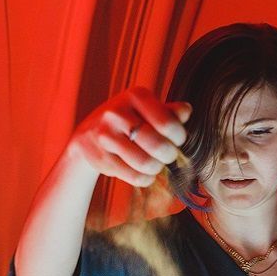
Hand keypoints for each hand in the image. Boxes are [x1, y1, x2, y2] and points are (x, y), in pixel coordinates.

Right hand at [68, 86, 190, 187]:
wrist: (89, 134)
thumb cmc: (129, 121)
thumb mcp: (148, 110)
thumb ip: (169, 112)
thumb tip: (187, 110)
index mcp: (135, 96)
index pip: (167, 123)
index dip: (179, 137)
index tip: (177, 140)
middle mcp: (117, 113)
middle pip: (157, 145)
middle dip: (169, 155)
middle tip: (168, 156)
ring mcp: (105, 135)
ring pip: (145, 164)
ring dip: (157, 168)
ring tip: (156, 165)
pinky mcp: (100, 157)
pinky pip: (134, 176)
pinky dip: (145, 179)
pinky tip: (145, 173)